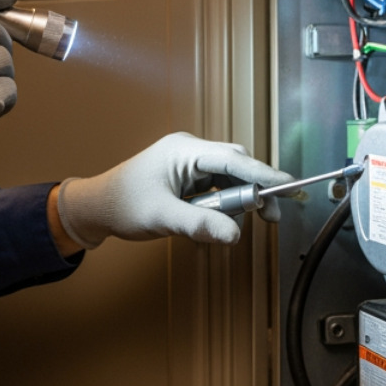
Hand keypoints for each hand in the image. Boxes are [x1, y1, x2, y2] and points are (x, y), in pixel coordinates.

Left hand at [54, 132, 292, 247]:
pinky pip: (216, 187)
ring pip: (229, 178)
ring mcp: (188, 162)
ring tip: (234, 225)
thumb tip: (234, 235)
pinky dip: (223, 205)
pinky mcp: (187, 176)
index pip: (234, 159)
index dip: (264, 173)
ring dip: (238, 201)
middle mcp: (189, 150)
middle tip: (270, 216)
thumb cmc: (121, 205)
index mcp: (183, 150)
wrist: (96, 208)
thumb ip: (200, 224)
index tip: (289, 186)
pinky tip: (218, 223)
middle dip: (254, 191)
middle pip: (236, 165)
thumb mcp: (162, 217)